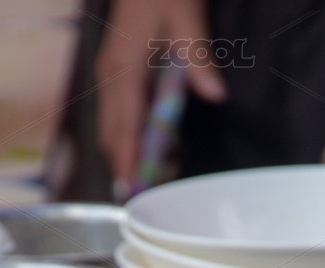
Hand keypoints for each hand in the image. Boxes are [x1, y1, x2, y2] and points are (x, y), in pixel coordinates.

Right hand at [94, 0, 227, 190]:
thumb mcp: (186, 17)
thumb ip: (198, 58)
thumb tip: (215, 94)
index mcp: (124, 66)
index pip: (124, 125)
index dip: (128, 160)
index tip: (132, 188)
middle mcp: (110, 74)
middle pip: (112, 133)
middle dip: (126, 165)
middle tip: (146, 193)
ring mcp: (109, 73)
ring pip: (112, 125)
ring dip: (129, 152)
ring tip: (152, 176)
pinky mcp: (115, 71)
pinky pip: (118, 113)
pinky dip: (131, 134)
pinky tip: (153, 145)